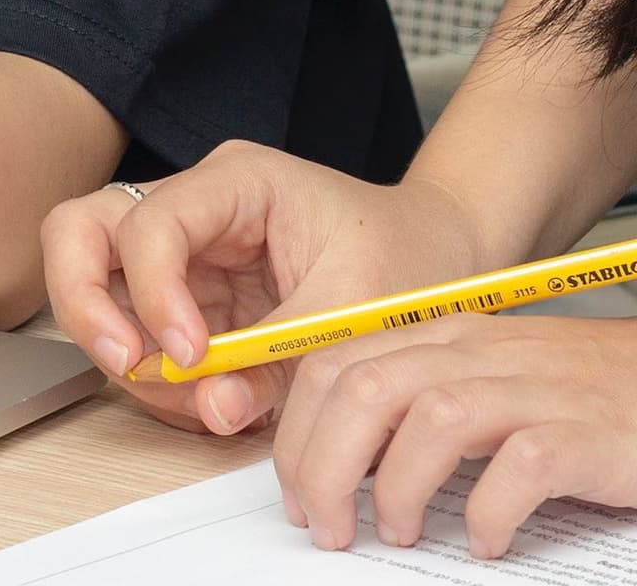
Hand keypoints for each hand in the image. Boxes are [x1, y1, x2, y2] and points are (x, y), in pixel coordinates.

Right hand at [40, 142, 488, 435]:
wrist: (442, 258)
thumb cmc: (408, 254)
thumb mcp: (357, 301)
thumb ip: (281, 352)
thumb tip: (213, 403)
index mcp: (235, 181)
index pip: (151, 221)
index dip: (153, 290)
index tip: (188, 354)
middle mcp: (193, 209)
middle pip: (82, 231)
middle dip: (87, 302)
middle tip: (126, 361)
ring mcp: (186, 255)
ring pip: (97, 287)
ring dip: (126, 353)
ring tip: (194, 399)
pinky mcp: (193, 301)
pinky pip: (143, 338)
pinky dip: (161, 381)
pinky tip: (211, 402)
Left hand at [275, 313, 636, 556]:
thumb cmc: (572, 391)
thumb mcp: (480, 380)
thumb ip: (417, 402)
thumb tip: (344, 461)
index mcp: (441, 338)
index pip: (338, 365)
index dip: (300, 432)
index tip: (296, 493)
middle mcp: (478, 352)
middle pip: (368, 389)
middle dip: (327, 464)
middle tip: (329, 527)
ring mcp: (533, 387)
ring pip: (432, 418)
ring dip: (398, 484)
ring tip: (399, 533)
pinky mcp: (583, 432)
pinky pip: (523, 464)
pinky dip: (492, 508)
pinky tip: (488, 541)